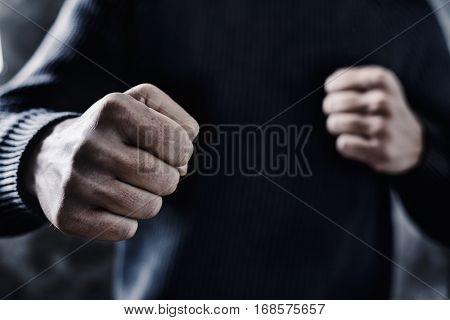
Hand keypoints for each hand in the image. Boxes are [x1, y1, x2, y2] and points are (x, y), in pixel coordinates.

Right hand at [26, 84, 198, 240]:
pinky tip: (109, 204)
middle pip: (167, 179)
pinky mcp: (69, 215)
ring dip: (149, 200)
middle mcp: (92, 143)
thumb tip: (186, 155)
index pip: (179, 143)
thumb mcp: (142, 105)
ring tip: (128, 185)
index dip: (181, 152)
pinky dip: (127, 221)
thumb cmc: (112, 132)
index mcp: (115, 109)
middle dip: (166, 178)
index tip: (164, 149)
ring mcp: (77, 181)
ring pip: (150, 207)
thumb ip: (178, 119)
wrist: (50, 157)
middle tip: (145, 170)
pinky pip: (126, 230)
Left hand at [323, 66, 422, 173]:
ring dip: (336, 127)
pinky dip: (344, 145)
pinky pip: (343, 144)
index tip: (337, 93)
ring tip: (347, 128)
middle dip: (330, 110)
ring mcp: (381, 126)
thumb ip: (353, 78)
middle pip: (332, 103)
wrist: (415, 143)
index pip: (335, 82)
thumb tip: (330, 84)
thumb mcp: (379, 86)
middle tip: (341, 113)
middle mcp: (382, 101)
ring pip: (335, 123)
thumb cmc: (385, 111)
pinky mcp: (378, 149)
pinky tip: (356, 143)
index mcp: (381, 80)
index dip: (331, 90)